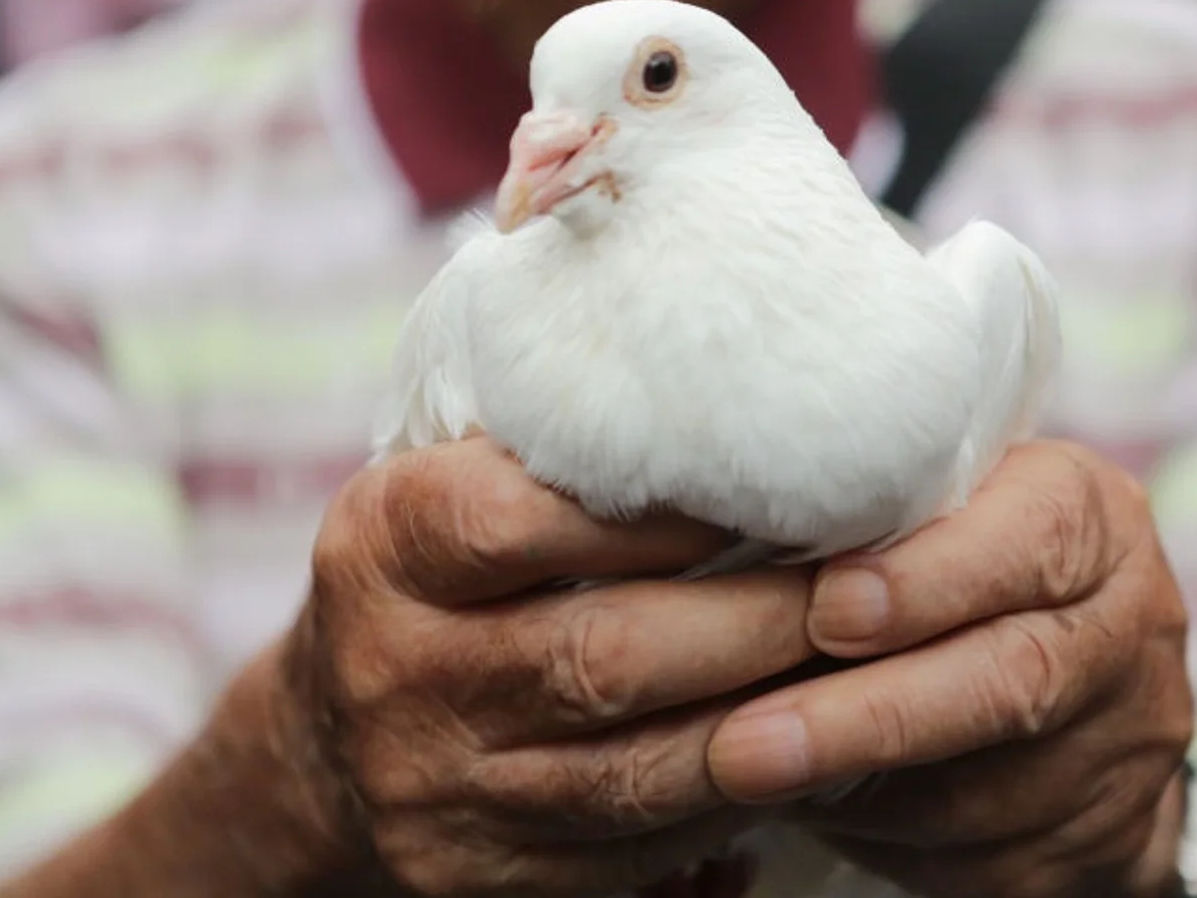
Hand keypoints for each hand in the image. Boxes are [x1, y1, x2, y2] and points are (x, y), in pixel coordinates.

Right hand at [285, 437, 818, 895]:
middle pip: (601, 657)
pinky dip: (734, 801)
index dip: (660, 512)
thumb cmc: (434, 575)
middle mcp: (395, 673)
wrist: (327, 747)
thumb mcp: (439, 481)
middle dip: (757, 622)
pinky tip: (806, 751)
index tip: (778, 482)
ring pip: (635, 772)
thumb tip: (705, 351)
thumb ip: (543, 429)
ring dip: (770, 721)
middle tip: (869, 584)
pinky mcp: (483, 879)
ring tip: (867, 669)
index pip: (517, 522)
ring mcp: (436, 792)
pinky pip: (639, 850)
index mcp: (381, 545)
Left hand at [705, 442, 1193, 896]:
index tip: (825, 611)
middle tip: (743, 745)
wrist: (1089, 682)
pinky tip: (808, 810)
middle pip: (1012, 680)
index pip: (1027, 537)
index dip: (926, 580)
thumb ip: (879, 511)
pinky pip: (976, 857)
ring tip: (742, 776)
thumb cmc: (970, 557)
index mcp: (1089, 516)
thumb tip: (729, 524)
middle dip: (866, 716)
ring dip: (853, 792)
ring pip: (984, 792)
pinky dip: (878, 837)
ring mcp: (1123, 745)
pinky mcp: (1097, 843)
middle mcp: (1125, 626)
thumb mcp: (949, 500)